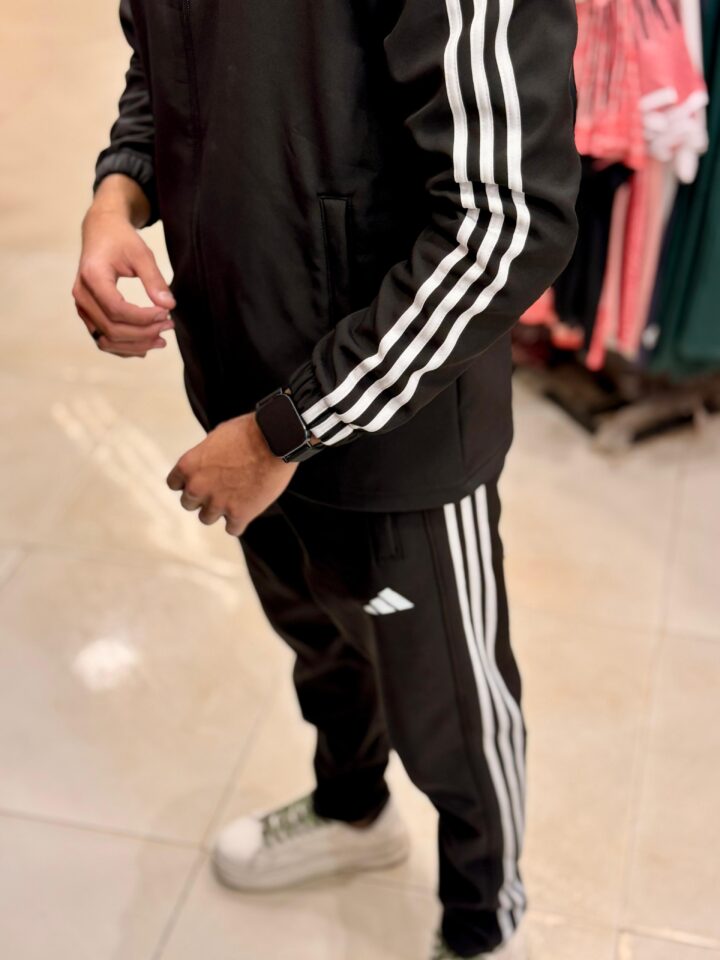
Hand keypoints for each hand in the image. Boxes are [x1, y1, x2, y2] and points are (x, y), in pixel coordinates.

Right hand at [72, 174, 175, 357]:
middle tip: (170, 326)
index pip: (116, 309)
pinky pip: (104, 339)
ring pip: (106, 340)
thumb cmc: (121, 240)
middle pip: (112, 329)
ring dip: (135, 345)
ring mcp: (82, 307)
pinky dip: (125, 346)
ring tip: (162, 340)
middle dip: (144, 333)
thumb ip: (154, 280)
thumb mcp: (141, 253)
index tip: (167, 314)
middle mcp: (82, 295)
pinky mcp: (88, 314)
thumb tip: (170, 306)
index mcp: (92, 277)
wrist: (101, 232)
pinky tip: (147, 345)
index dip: (144, 318)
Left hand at [166, 414, 297, 535]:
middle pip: (188, 504)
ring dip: (218, 510)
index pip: (174, 484)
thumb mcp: (216, 437)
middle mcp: (198, 487)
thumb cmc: (249, 432)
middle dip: (202, 496)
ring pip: (207, 518)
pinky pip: (232, 529)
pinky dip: (239, 521)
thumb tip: (206, 465)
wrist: (275, 441)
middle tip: (219, 488)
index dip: (188, 482)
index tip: (200, 480)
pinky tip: (247, 510)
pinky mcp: (240, 515)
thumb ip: (205, 457)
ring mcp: (218, 503)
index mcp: (188, 466)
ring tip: (234, 498)